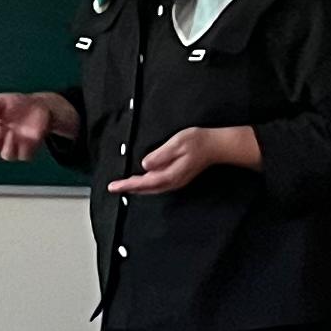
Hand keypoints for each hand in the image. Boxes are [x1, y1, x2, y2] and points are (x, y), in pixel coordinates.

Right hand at [0, 89, 77, 161]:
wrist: (40, 106)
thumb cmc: (18, 103)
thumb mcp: (2, 100)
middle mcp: (1, 141)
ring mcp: (15, 147)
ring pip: (7, 155)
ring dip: (7, 145)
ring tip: (11, 132)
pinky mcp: (28, 150)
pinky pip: (24, 155)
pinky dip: (23, 148)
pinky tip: (24, 138)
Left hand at [112, 123, 260, 198]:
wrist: (217, 146)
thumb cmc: (198, 142)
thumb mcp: (177, 143)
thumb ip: (160, 155)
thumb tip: (145, 164)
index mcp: (170, 174)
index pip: (143, 182)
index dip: (127, 185)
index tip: (113, 187)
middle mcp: (172, 181)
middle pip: (146, 189)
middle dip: (129, 188)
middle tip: (114, 188)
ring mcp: (177, 181)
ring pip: (152, 188)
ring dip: (138, 188)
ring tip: (124, 186)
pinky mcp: (179, 177)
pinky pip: (159, 185)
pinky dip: (147, 185)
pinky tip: (143, 181)